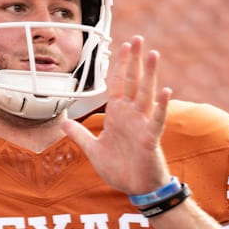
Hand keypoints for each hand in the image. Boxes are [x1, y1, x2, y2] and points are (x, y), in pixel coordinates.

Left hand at [62, 35, 171, 194]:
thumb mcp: (92, 151)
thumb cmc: (119, 169)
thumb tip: (62, 123)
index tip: (122, 46)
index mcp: (118, 115)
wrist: (136, 190)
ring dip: (150, 75)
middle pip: (134, 82)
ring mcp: (143, 125)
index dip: (120, 66)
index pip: (119, 84)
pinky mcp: (151, 139)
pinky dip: (161, 106)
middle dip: (134, 61)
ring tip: (153, 54)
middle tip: (138, 39)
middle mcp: (131, 116)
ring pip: (147, 95)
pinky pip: (157, 120)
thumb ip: (79, 135)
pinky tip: (166, 91)